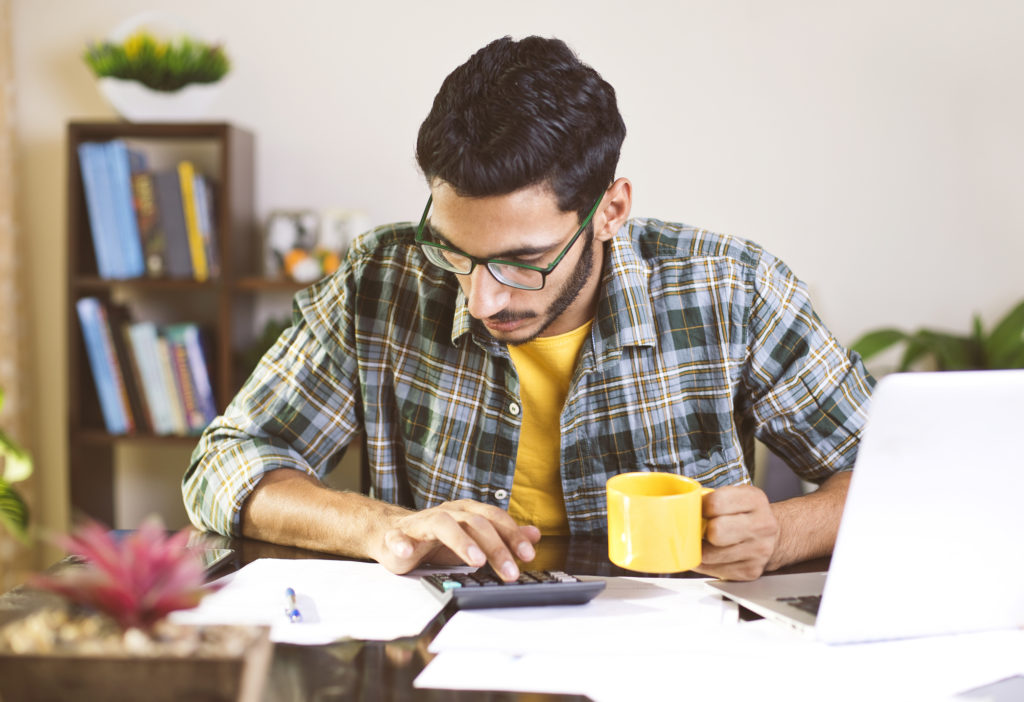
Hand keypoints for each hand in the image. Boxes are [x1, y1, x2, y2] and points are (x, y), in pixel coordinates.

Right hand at [377, 499, 540, 580]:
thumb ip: (504, 536)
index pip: (494, 519)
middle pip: (474, 523)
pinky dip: (402, 543)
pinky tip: (407, 551)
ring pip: (443, 524)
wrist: (395, 534)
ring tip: (476, 560)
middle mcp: (448, 513)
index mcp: (466, 512)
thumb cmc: (438, 539)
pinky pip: (399, 537)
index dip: (512, 535)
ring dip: (461, 541)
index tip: (528, 555)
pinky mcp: (399, 536)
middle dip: (495, 547)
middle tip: (510, 571)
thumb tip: (535, 534)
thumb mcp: (475, 538)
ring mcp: (422, 523)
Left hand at [696, 485, 778, 580]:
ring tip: (706, 542)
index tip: (699, 510)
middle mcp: (761, 525)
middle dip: (702, 531)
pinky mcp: (751, 571)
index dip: (700, 507)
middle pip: (715, 531)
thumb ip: (711, 498)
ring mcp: (758, 550)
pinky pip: (714, 570)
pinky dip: (707, 564)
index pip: (716, 503)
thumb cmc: (745, 514)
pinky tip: (713, 554)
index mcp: (754, 500)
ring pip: (710, 555)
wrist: (774, 535)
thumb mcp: (735, 495)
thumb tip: (678, 508)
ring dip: (701, 549)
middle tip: (703, 529)